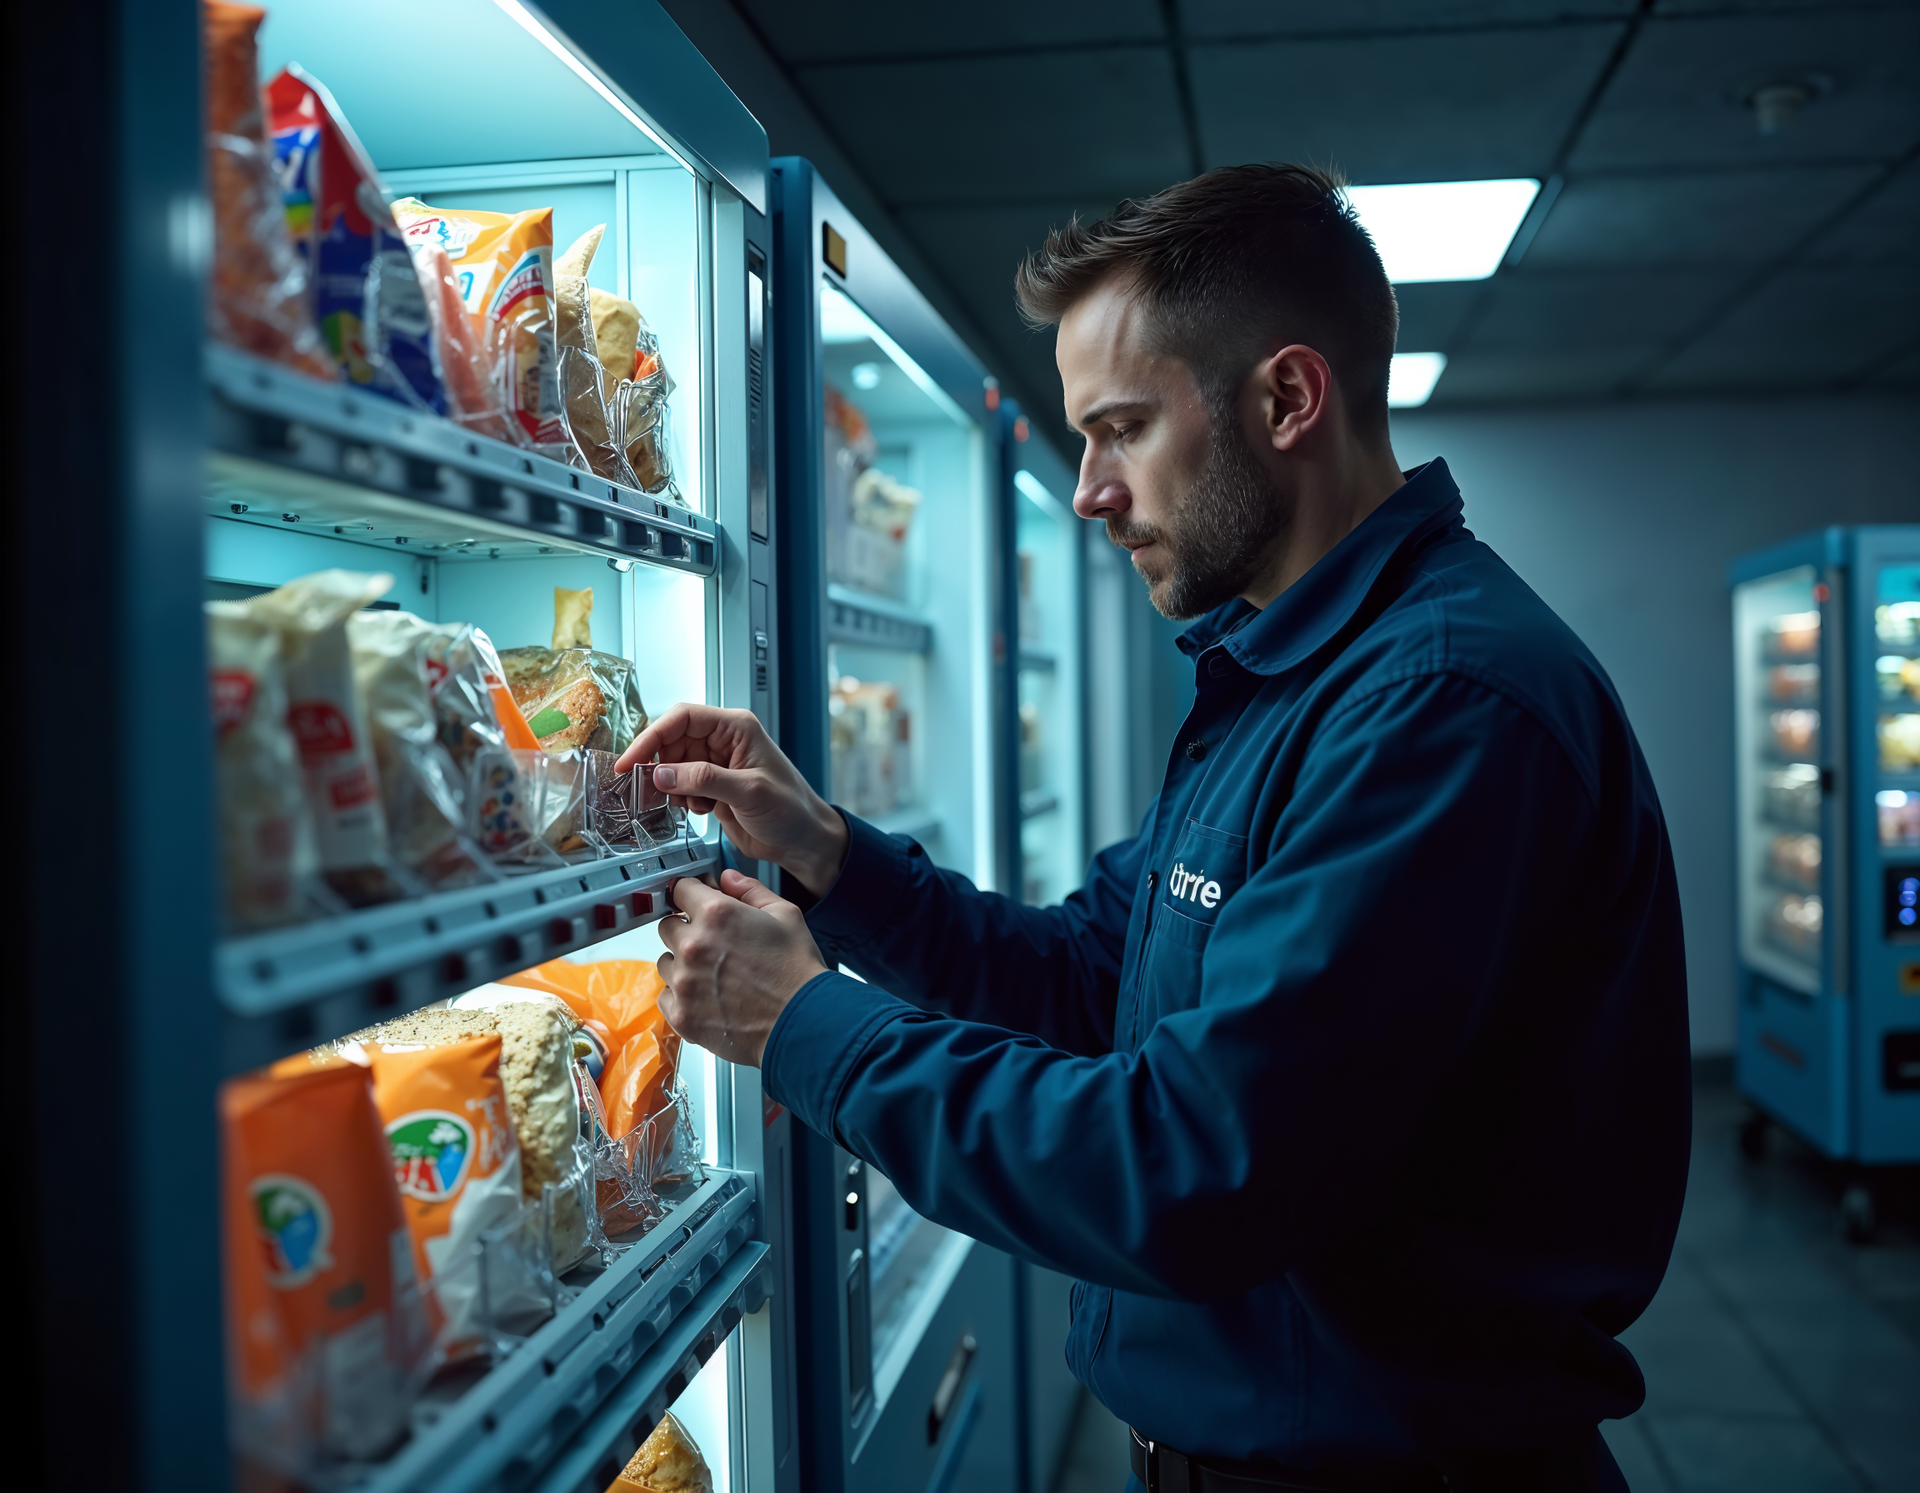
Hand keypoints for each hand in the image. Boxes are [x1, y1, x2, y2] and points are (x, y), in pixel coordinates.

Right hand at [617, 704, 849, 897]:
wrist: (802, 840)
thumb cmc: (792, 809)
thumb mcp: (749, 792)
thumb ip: (704, 779)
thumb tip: (661, 773)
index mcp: (736, 728)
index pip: (681, 718)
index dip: (651, 737)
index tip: (631, 762)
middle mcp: (723, 741)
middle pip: (671, 742)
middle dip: (658, 767)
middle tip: (650, 790)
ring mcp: (716, 764)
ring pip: (672, 766)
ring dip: (671, 787)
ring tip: (691, 804)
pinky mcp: (711, 786)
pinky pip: (680, 786)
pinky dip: (680, 799)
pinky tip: (701, 810)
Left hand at [655, 870, 828, 1066]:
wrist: (802, 1023)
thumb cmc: (797, 972)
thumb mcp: (786, 915)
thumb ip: (750, 890)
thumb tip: (727, 879)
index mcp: (717, 914)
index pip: (681, 889)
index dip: (693, 895)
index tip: (698, 904)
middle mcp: (693, 945)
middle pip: (668, 926)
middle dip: (687, 930)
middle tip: (714, 945)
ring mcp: (684, 982)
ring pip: (666, 962)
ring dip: (683, 964)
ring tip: (714, 975)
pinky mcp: (681, 1014)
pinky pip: (665, 996)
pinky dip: (681, 996)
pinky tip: (707, 997)